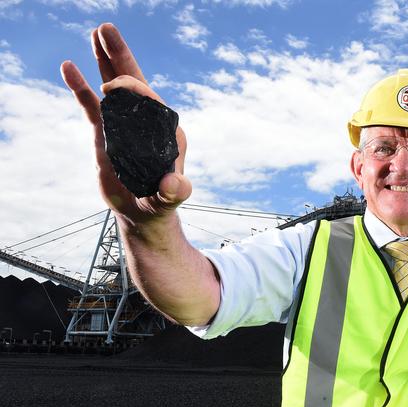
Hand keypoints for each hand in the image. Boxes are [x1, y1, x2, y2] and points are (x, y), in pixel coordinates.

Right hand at [60, 23, 190, 223]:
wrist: (141, 212)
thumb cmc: (159, 204)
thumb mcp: (169, 198)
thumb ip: (175, 191)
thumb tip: (174, 185)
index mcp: (166, 130)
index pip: (150, 98)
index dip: (133, 87)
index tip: (112, 86)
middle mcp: (147, 121)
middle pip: (134, 81)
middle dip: (121, 55)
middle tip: (106, 29)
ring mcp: (125, 124)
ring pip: (114, 86)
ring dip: (105, 60)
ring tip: (96, 33)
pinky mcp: (107, 132)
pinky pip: (91, 104)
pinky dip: (81, 87)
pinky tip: (69, 68)